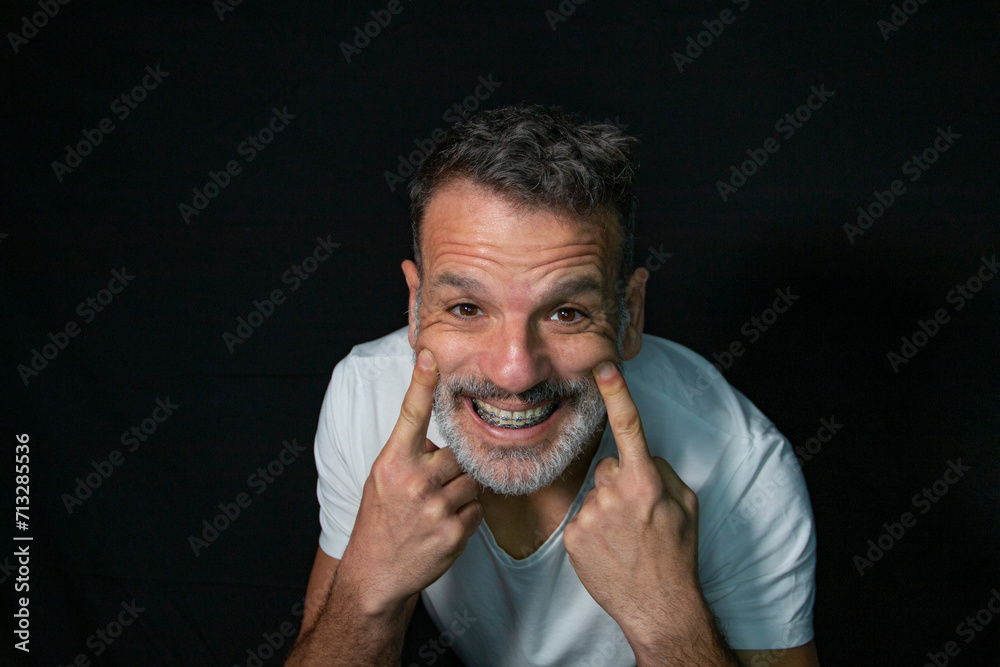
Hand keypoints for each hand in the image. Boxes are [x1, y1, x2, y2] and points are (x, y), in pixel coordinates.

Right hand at [337, 349, 482, 614]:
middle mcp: (413, 481)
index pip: (410, 414)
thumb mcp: (382, 479)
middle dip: (452, 467)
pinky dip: (466, 514)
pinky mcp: (454, 531)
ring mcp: (435, 507)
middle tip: (432, 486)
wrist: (376, 574)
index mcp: (392, 462)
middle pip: (458, 453)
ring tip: (436, 507)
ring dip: (461, 491)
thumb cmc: (380, 520)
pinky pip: (477, 508)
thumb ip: (410, 455)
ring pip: (471, 480)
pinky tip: (444, 524)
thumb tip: (441, 437)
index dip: (421, 383)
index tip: (430, 356)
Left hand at [563, 361, 715, 656]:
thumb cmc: (677, 554)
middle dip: (621, 484)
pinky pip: (582, 517)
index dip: (617, 394)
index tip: (604, 368)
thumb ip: (662, 472)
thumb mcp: (687, 505)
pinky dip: (593, 529)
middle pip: (609, 469)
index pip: (629, 428)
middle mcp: (614, 494)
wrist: (659, 606)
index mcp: (645, 483)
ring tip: (625, 538)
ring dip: (607, 508)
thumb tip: (640, 458)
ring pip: (595, 494)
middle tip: (639, 517)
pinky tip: (609, 548)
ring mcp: (590, 515)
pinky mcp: (572, 535)